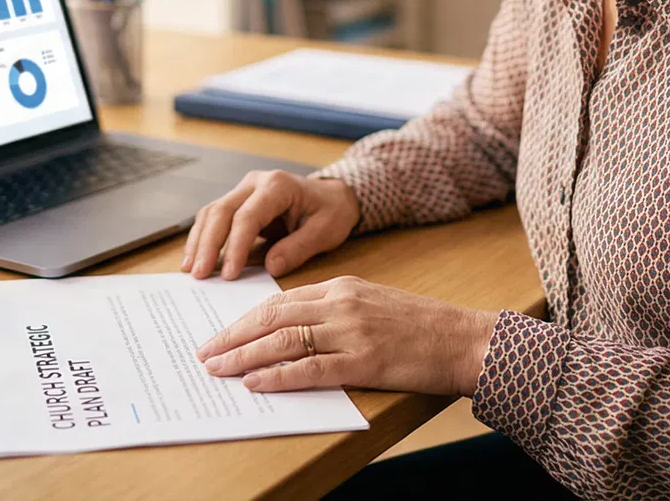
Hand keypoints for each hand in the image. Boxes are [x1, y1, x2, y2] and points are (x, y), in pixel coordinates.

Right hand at [181, 170, 359, 279]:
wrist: (333, 196)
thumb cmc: (331, 211)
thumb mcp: (326, 231)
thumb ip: (298, 247)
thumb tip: (271, 267)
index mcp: (277, 186)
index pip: (248, 216)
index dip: (236, 246)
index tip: (228, 275)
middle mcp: (255, 183)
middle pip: (221, 211)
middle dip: (207, 245)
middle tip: (199, 275)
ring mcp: (243, 190)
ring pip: (211, 213)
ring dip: (199, 242)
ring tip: (191, 271)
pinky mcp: (238, 202)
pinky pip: (213, 218)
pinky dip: (202, 238)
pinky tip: (195, 259)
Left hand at [196, 276, 498, 395]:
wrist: (466, 339)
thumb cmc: (422, 327)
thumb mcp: (373, 304)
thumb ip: (335, 311)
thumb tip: (293, 330)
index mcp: (342, 286)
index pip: (279, 301)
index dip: (244, 319)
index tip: (220, 334)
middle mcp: (342, 303)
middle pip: (272, 317)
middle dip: (232, 336)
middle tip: (204, 353)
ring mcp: (352, 331)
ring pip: (283, 341)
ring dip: (244, 356)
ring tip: (217, 369)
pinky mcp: (365, 361)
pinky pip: (310, 369)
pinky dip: (278, 376)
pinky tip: (255, 383)